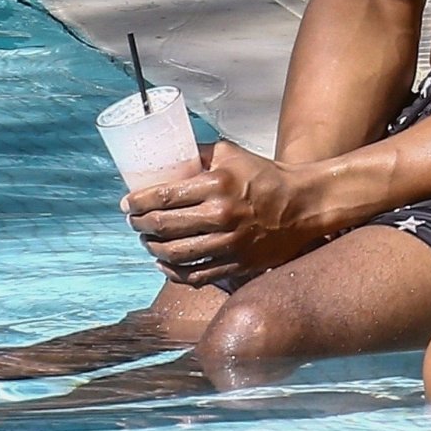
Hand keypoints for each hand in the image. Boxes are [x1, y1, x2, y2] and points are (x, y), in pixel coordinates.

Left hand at [121, 140, 317, 285]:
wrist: (302, 205)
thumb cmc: (266, 176)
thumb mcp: (232, 154)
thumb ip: (200, 155)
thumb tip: (169, 157)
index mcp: (217, 184)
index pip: (163, 196)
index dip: (137, 203)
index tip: (127, 204)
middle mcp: (221, 215)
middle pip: (163, 227)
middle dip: (140, 225)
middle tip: (134, 222)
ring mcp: (229, 243)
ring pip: (174, 254)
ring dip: (153, 249)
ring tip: (148, 242)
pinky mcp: (236, 265)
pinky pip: (194, 275)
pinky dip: (173, 272)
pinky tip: (165, 265)